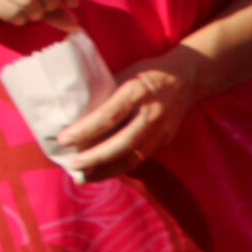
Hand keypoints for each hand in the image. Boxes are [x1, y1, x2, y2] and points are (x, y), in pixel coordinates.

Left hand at [56, 44, 204, 180]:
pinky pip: (140, 158)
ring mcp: (162, 130)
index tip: (64, 139)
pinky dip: (119, 167)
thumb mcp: (125, 75)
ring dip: (107, 170)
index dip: (85, 130)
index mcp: (138, 91)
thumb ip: (107, 96)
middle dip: (95, 157)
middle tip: (73, 165)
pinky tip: (103, 171)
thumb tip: (76, 117)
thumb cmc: (147, 74)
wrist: (187, 79)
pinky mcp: (165, 140)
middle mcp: (152, 113)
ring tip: (84, 177)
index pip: (109, 115)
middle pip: (122, 143)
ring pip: (132, 157)